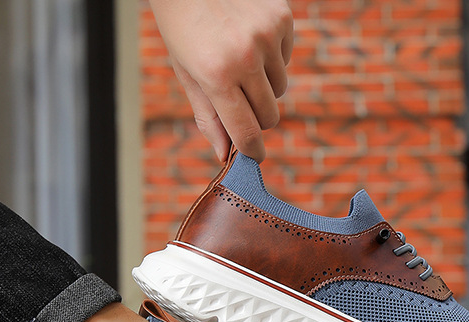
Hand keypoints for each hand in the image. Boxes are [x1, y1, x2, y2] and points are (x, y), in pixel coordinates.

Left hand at [149, 0, 292, 161]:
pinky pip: (285, 58)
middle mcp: (245, 56)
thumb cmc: (183, 27)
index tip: (255, 156)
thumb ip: (208, 115)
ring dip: (264, 84)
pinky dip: (272, 57)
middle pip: (269, 115)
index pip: (246, 130)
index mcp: (216, 75)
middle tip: (240, 102)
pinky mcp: (282, 17)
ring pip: (280, 88)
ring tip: (240, 61)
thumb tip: (224, 153)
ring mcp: (267, 35)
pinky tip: (249, 38)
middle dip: (257, 117)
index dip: (252, 149)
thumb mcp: (187, 73)